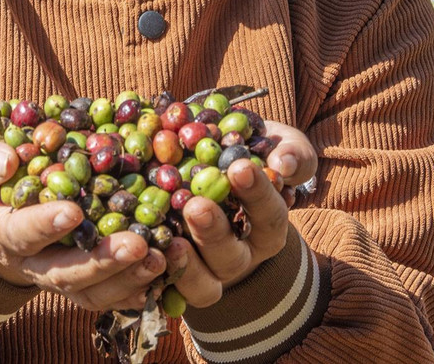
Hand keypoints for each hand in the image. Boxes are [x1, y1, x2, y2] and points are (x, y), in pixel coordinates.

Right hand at [0, 129, 168, 310]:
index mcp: (4, 230)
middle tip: (136, 245)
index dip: (45, 225)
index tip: (73, 211)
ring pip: (92, 293)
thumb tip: (6, 162)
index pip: (22, 234)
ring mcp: (60, 277)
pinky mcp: (86, 284)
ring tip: (158, 258)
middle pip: (65, 274)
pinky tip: (164, 273)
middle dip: (101, 262)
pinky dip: (136, 290)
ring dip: (127, 280)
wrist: (4, 204)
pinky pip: (111, 297)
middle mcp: (33, 263)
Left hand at [171, 119, 317, 307]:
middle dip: (213, 233)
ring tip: (171, 242)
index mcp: (267, 227)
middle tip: (196, 207)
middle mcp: (239, 256)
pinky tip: (141, 253)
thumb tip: (285, 164)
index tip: (239, 168)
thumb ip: (292, 152)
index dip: (257, 195)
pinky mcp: (172, 279)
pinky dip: (154, 276)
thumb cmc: (248, 150)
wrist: (207, 162)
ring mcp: (205, 271)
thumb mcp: (276, 145)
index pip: (269, 216)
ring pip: (203, 285)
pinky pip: (164, 289)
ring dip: (186, 266)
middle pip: (231, 257)